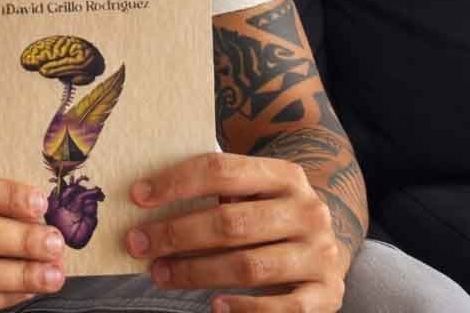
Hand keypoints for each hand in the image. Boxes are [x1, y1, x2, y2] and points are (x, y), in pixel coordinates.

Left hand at [124, 153, 347, 311]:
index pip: (222, 170)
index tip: (138, 196)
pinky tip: (214, 306)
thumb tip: (147, 203)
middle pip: (231, 222)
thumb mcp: (255, 191)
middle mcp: (307, 211)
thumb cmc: (272, 214)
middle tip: (138, 244)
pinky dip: (244, 309)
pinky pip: (281, 307)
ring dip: (197, 273)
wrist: (331, 243)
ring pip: (249, 265)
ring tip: (161, 274)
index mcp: (285, 175)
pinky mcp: (327, 293)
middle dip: (177, 234)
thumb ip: (216, 191)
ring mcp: (320, 253)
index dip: (176, 182)